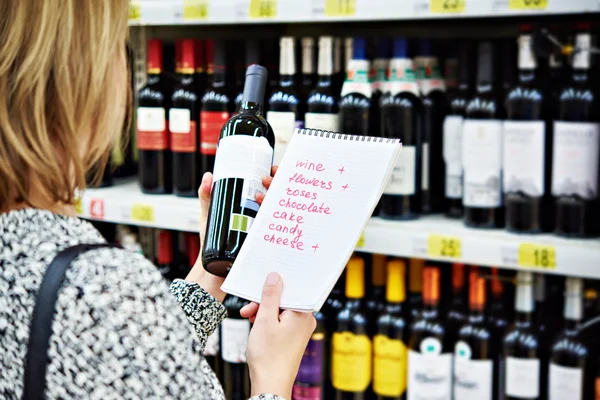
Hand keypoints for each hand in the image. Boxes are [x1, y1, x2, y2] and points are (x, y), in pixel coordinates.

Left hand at [185, 167, 277, 301]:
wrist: (212, 265)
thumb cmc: (211, 240)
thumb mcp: (207, 214)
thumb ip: (206, 196)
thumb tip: (208, 176)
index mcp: (251, 206)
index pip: (268, 187)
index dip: (274, 177)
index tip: (272, 169)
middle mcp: (260, 216)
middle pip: (276, 196)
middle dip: (276, 185)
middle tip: (265, 180)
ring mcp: (263, 229)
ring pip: (277, 211)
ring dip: (273, 200)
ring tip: (259, 197)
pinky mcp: (263, 241)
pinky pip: (274, 231)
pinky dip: (276, 222)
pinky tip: (271, 215)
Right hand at [244, 273, 315, 398]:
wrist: (270, 384)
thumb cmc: (269, 356)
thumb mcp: (265, 319)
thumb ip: (270, 296)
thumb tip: (275, 277)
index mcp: (303, 312)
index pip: (291, 288)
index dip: (275, 285)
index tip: (262, 284)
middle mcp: (305, 319)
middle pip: (284, 299)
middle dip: (265, 301)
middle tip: (249, 307)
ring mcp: (300, 329)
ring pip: (280, 310)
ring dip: (264, 311)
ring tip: (249, 318)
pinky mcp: (293, 337)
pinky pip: (281, 321)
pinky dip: (268, 321)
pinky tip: (256, 325)